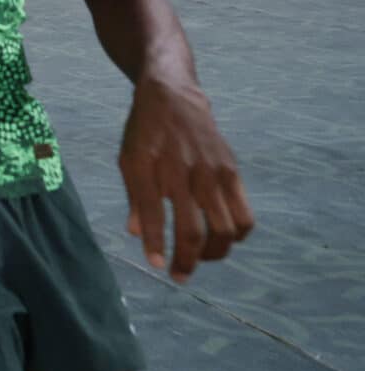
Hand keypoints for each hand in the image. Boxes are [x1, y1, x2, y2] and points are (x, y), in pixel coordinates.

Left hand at [119, 75, 253, 281]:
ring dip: (214, 254)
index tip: (157, 266)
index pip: (152, 213)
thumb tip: (136, 234)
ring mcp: (211, 172)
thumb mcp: (128, 158)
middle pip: (192, 229)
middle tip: (180, 276)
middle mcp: (181, 171)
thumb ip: (134, 197)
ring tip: (202, 259)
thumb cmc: (144, 131)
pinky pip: (244, 214)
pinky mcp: (231, 171)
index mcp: (148, 167)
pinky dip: (237, 236)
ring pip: (223, 228)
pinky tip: (225, 241)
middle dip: (187, 260)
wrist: (172, 95)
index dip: (155, 244)